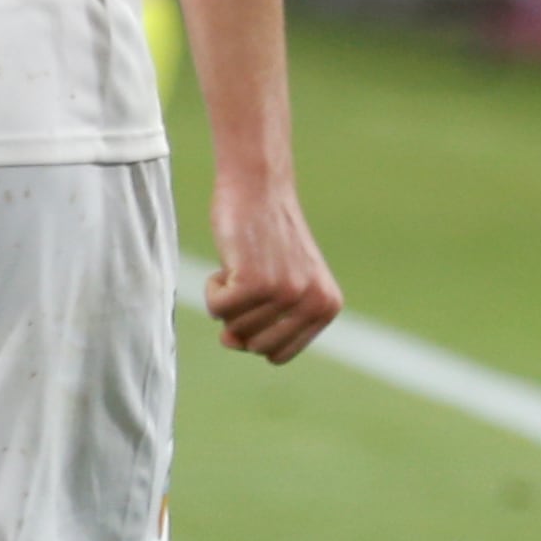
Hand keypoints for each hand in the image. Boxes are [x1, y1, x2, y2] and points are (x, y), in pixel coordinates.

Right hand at [205, 174, 343, 361]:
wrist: (259, 186)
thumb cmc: (267, 237)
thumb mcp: (280, 287)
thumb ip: (261, 325)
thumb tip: (230, 342)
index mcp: (327, 308)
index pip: (278, 354)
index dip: (257, 331)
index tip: (262, 296)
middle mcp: (313, 303)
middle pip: (254, 346)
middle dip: (241, 317)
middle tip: (251, 276)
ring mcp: (286, 293)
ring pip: (232, 329)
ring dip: (227, 299)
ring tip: (244, 263)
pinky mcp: (255, 283)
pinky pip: (216, 309)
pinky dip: (213, 289)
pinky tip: (230, 260)